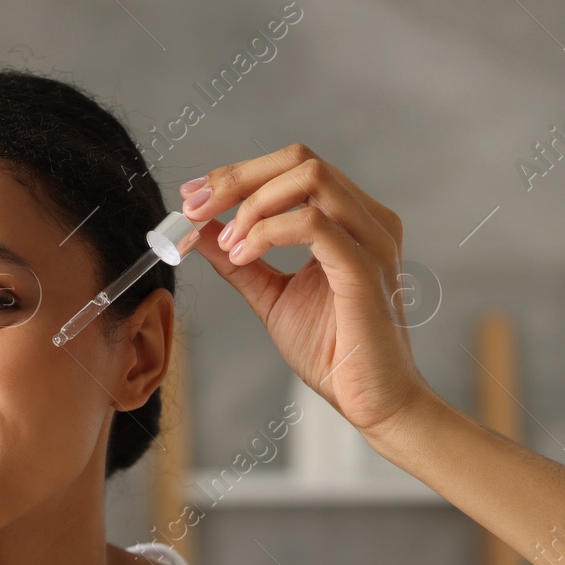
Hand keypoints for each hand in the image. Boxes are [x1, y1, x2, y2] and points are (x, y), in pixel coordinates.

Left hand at [180, 144, 433, 438]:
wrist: (373, 403)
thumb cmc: (335, 353)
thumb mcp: (272, 296)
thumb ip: (242, 260)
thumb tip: (202, 228)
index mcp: (351, 221)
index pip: (293, 168)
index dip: (237, 175)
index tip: (192, 198)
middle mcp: (368, 220)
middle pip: (299, 161)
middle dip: (237, 178)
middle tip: (195, 209)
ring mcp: (371, 240)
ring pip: (309, 178)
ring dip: (252, 204)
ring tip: (229, 245)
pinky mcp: (364, 269)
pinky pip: (312, 224)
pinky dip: (267, 232)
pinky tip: (244, 256)